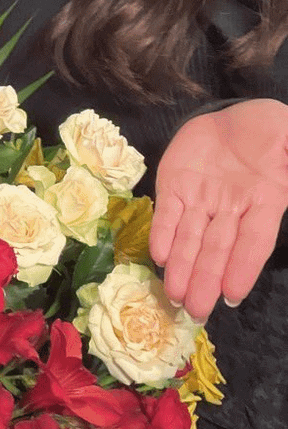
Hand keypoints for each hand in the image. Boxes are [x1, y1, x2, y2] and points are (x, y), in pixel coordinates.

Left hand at [148, 99, 287, 319]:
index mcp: (265, 201)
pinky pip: (167, 214)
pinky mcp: (174, 187)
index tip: (232, 294)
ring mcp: (200, 200)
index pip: (254, 241)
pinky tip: (158, 257)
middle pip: (217, 250)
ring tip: (173, 295)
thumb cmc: (270, 132)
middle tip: (195, 311)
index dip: (243, 267)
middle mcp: (231, 209)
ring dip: (180, 267)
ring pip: (189, 239)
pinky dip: (161, 234)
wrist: (235, 117)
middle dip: (205, 280)